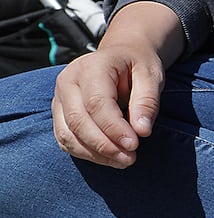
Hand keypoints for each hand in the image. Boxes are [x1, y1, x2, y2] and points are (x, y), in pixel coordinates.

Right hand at [52, 39, 163, 168]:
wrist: (121, 55)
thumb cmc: (137, 65)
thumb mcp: (151, 76)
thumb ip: (147, 101)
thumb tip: (142, 131)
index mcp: (92, 67)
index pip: (97, 103)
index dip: (114, 128)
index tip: (134, 145)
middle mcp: (68, 81)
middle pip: (78, 121)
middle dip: (104, 145)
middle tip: (131, 159)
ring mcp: (59, 97)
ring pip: (67, 134)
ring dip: (95, 153)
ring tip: (124, 161)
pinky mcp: (59, 112)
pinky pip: (65, 138)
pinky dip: (85, 153)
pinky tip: (109, 158)